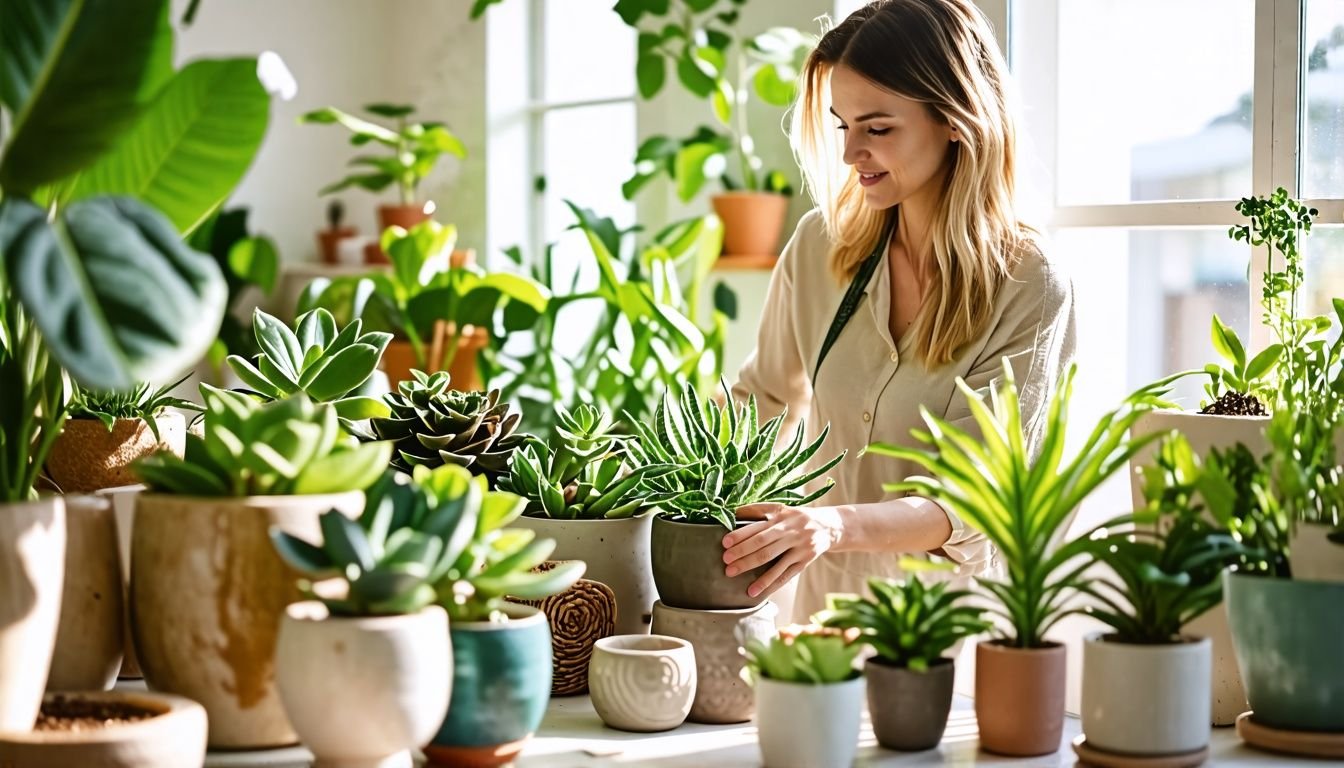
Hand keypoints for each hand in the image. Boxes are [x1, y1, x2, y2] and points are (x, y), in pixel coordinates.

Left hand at [721, 503, 843, 599]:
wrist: (829, 526)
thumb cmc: (796, 518)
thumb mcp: (780, 509)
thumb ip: (758, 511)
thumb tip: (732, 513)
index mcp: (781, 515)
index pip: (758, 526)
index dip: (740, 534)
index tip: (725, 542)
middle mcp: (789, 530)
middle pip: (763, 542)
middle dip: (742, 551)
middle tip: (726, 560)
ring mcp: (798, 547)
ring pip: (772, 560)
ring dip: (751, 567)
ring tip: (733, 573)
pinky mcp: (804, 561)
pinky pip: (785, 574)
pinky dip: (769, 584)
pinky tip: (755, 591)